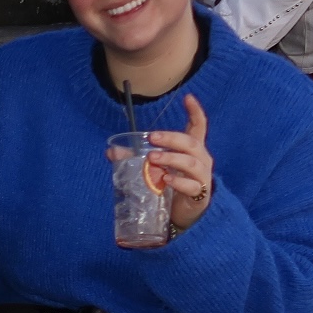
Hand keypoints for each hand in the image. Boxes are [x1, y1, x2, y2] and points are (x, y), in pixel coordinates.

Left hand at [143, 95, 215, 232]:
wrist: (183, 214)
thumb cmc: (171, 184)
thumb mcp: (155, 168)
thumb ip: (135, 158)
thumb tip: (111, 151)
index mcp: (192, 149)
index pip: (198, 127)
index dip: (195, 112)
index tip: (188, 97)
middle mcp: (200, 159)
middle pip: (191, 143)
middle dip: (172, 138)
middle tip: (153, 137)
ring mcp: (201, 176)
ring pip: (191, 163)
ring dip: (171, 158)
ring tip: (152, 158)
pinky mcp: (199, 194)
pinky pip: (191, 185)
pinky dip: (178, 182)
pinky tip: (166, 180)